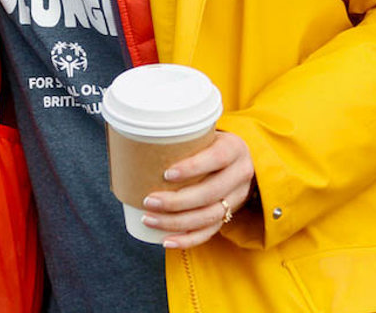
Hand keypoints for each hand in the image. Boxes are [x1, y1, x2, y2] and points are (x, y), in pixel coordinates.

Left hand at [141, 131, 254, 249]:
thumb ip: (182, 137)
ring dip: (176, 222)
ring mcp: (237, 198)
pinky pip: (209, 232)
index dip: (193, 167)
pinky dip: (187, 240)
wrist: (239, 160)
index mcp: (234, 149)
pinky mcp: (230, 216)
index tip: (166, 174)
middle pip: (210, 193)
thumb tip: (136, 138)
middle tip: (148, 201)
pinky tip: (166, 241)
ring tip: (149, 219)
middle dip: (177, 201)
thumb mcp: (205, 134)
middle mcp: (240, 175)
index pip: (217, 158)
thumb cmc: (210, 144)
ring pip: (209, 216)